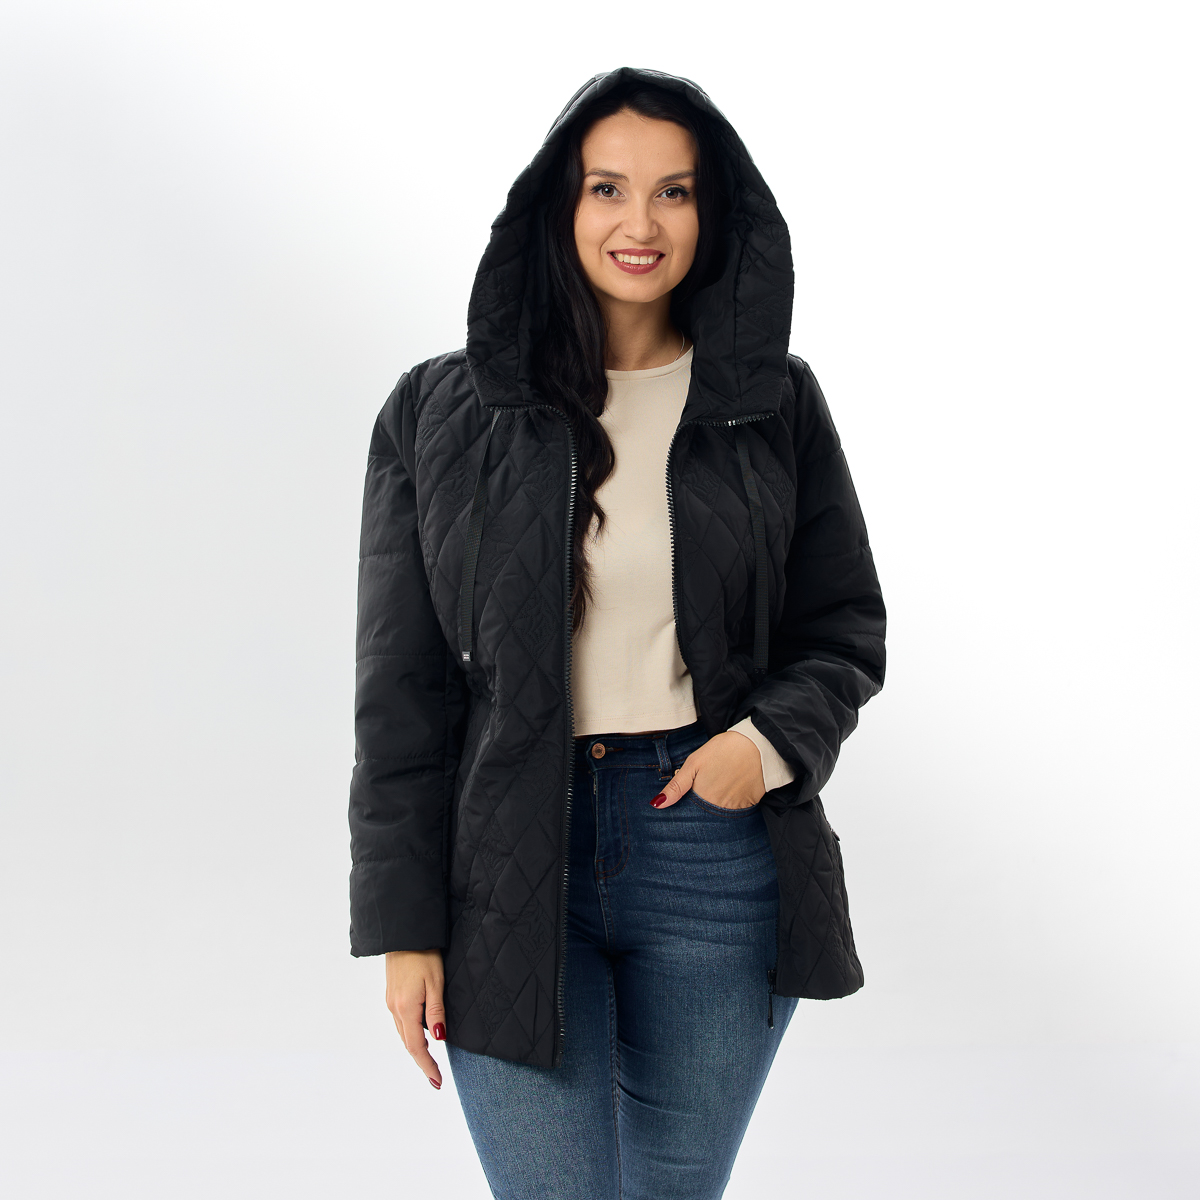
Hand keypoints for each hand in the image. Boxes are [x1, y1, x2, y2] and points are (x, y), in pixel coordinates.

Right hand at [385, 949, 445, 1089]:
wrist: (403, 932)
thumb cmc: (424, 954)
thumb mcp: (435, 982)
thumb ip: (436, 1011)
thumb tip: (438, 1038)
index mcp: (406, 1008)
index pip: (416, 1047)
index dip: (427, 1065)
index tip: (437, 1082)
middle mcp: (394, 1008)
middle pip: (408, 1043)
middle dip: (422, 1061)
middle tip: (435, 1077)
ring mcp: (391, 1001)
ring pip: (403, 1033)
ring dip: (416, 1048)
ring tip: (430, 1061)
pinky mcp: (392, 994)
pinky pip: (401, 1021)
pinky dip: (410, 1034)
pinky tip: (420, 1034)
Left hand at [649, 730, 765, 810]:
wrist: (757, 744)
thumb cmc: (722, 750)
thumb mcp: (694, 763)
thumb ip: (676, 786)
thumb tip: (657, 805)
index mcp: (702, 799)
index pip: (689, 814)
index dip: (686, 807)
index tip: (688, 798)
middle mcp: (719, 809)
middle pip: (704, 816)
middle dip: (700, 808)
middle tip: (708, 786)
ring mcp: (736, 809)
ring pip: (720, 814)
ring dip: (717, 806)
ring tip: (721, 784)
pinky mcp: (750, 806)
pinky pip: (737, 812)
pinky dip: (732, 804)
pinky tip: (733, 787)